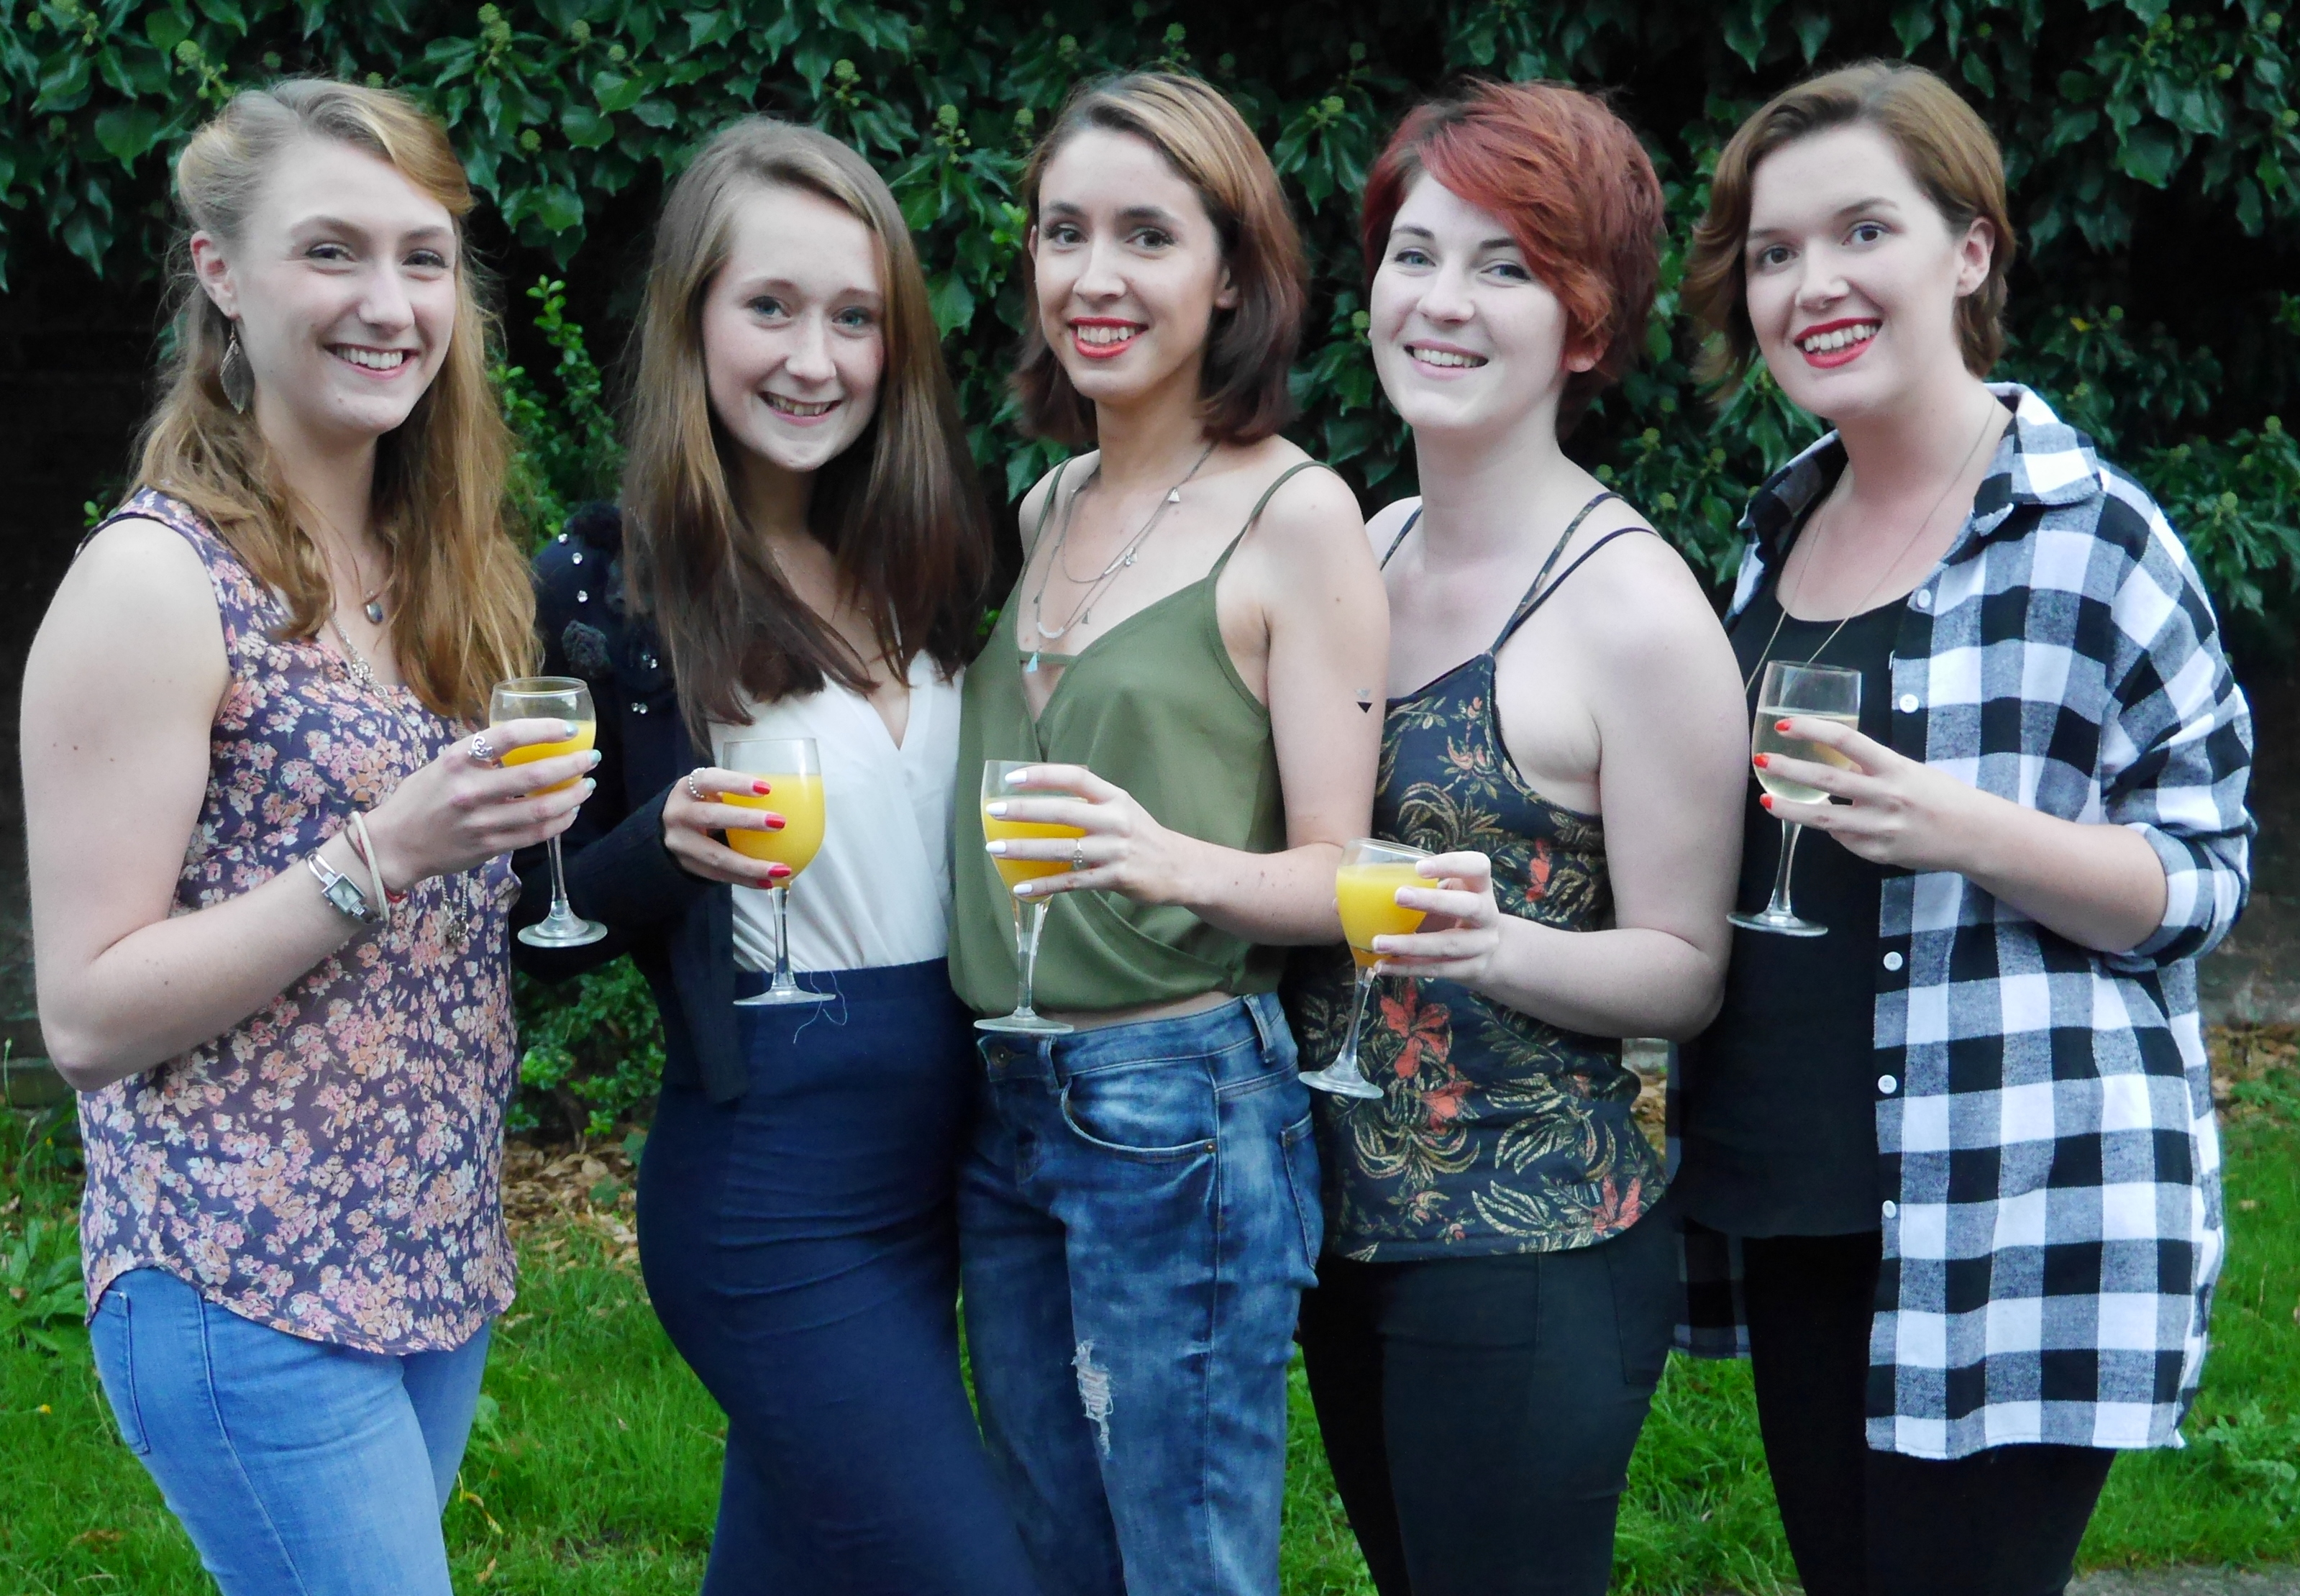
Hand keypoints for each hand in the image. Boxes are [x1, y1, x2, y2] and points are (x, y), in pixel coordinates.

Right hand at [363, 718, 597, 890]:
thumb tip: (525, 740)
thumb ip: (479, 754)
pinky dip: (559, 822)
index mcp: (457, 759)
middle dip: (572, 764)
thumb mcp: (442, 764)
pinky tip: (569, 812)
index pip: (509, 735)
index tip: (570, 729)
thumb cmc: (420, 799)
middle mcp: (470, 789)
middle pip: (535, 775)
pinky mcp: (489, 846)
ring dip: (573, 796)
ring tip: (587, 786)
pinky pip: (535, 834)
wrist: (394, 845)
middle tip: (592, 758)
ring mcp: (481, 821)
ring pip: (542, 808)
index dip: (546, 729)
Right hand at [661, 768, 790, 887]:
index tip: (766, 789)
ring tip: (781, 869)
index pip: (709, 780)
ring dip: (751, 865)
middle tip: (780, 823)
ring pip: (716, 856)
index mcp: (687, 789)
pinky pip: (719, 876)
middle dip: (746, 821)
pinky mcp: (687, 866)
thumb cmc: (702, 804)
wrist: (668, 830)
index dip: (735, 783)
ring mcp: (680, 843)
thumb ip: (735, 794)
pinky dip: (745, 880)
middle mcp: (678, 814)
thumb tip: (789, 799)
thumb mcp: (710, 792)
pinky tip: (768, 882)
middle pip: (710, 817)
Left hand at [983, 763, 1191, 904]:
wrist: (1180, 868)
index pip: (1076, 777)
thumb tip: (1043, 799)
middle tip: (994, 811)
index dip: (1043, 775)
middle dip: (1025, 810)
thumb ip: (1090, 802)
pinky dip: (1045, 885)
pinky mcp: (1115, 878)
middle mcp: (1115, 820)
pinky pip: (1072, 882)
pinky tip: (1022, 888)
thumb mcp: (1122, 809)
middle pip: (1063, 811)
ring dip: (1026, 849)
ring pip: (1063, 849)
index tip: (1013, 777)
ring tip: (996, 849)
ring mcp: (1115, 850)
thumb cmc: (1142, 836)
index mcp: (1115, 797)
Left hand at [1368, 851, 1505, 983]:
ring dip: (1410, 944)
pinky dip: (1407, 968)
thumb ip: (1416, 888)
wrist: (1486, 952)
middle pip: (1468, 906)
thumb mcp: (1446, 894)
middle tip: (1398, 896)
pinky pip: (1437, 970)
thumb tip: (1351, 895)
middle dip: (1433, 901)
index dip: (1452, 864)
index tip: (1419, 867)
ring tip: (1377, 943)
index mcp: (1480, 886)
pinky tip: (1382, 965)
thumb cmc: (1453, 912)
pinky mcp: (1472, 969)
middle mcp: (1487, 914)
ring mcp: (1483, 944)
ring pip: (1448, 945)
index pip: (1478, 866)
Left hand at [1756, 716, 1993, 872]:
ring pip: (1823, 819)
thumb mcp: (1909, 771)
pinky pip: (1846, 840)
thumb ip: (1872, 769)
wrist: (1975, 834)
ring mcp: (1881, 827)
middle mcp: (1886, 795)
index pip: (1846, 740)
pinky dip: (1837, 831)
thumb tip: (1832, 766)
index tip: (1784, 725)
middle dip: (1788, 770)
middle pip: (1826, 781)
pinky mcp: (1879, 853)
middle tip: (1760, 761)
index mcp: (1895, 767)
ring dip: (1789, 810)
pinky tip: (1837, 826)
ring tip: (1765, 800)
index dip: (1813, 730)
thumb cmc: (1940, 796)